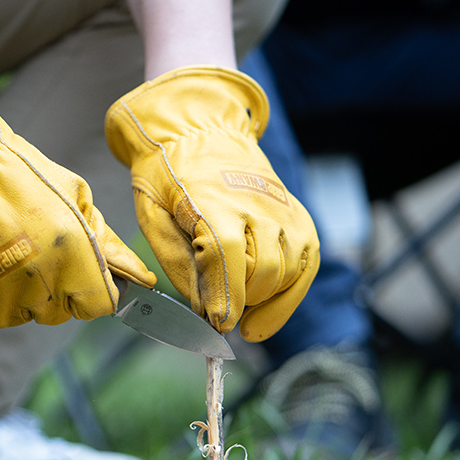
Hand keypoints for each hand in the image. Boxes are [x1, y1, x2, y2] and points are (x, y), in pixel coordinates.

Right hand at [0, 60, 155, 331]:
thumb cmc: (14, 173)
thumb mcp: (74, 197)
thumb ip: (106, 243)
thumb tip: (138, 274)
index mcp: (74, 265)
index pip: (96, 306)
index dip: (87, 287)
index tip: (71, 266)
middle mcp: (39, 293)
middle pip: (55, 312)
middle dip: (48, 287)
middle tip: (24, 245)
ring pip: (14, 314)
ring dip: (8, 291)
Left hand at [105, 67, 319, 341]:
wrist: (202, 134)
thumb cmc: (171, 179)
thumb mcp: (154, 217)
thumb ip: (179, 265)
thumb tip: (205, 312)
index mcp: (214, 201)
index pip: (228, 254)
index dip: (226, 294)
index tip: (220, 325)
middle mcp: (258, 205)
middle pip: (261, 270)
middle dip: (238, 302)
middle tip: (215, 316)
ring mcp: (285, 212)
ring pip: (285, 274)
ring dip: (260, 301)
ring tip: (235, 309)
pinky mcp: (300, 221)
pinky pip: (305, 269)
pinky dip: (287, 299)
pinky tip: (264, 319)